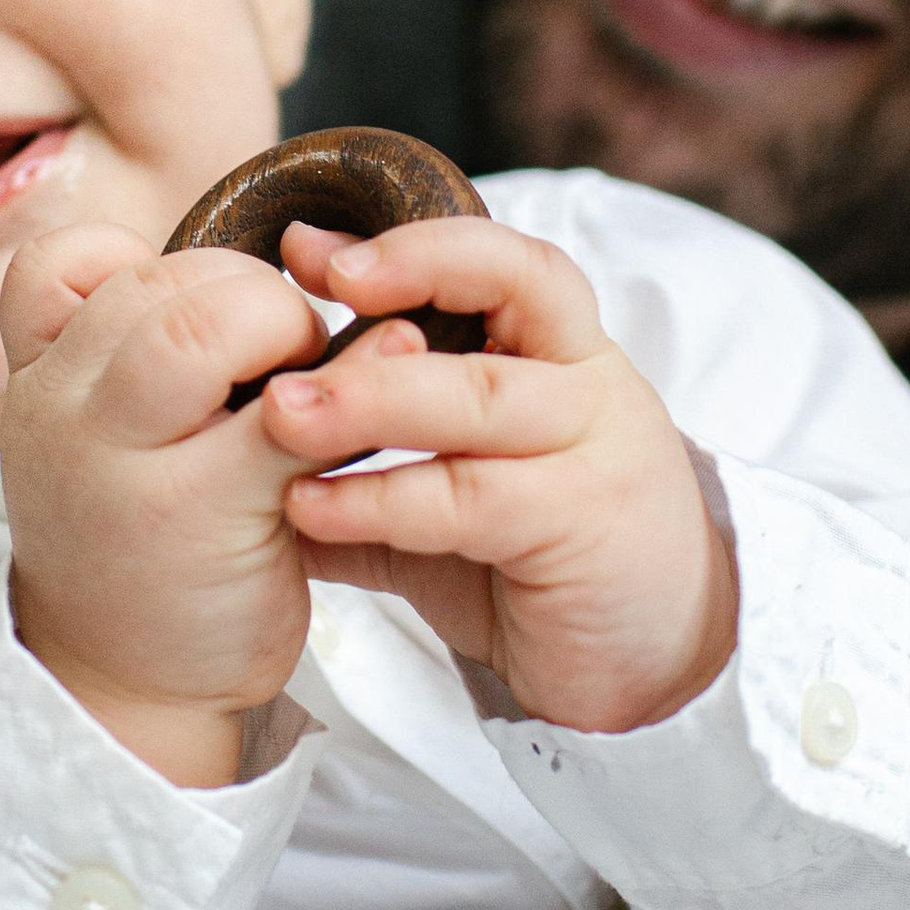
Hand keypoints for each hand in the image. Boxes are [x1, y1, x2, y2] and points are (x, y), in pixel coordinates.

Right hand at [0, 225, 327, 783]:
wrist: (123, 683)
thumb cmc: (137, 540)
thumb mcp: (99, 432)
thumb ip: (139, 348)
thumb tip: (278, 257)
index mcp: (38, 381)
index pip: (63, 263)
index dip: (159, 266)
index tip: (211, 313)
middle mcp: (63, 413)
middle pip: (160, 284)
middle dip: (251, 294)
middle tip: (292, 349)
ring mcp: (125, 465)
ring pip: (206, 327)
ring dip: (286, 326)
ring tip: (319, 377)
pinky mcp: (203, 514)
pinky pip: (286, 417)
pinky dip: (353, 383)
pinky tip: (396, 373)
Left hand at [257, 218, 735, 733]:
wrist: (658, 663)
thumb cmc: (547, 565)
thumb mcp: (455, 499)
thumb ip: (373, 466)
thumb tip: (251, 443)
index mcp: (565, 354)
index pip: (505, 261)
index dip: (411, 246)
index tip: (307, 249)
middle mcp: (591, 384)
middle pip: (503, 295)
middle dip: (393, 285)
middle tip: (284, 306)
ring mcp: (597, 452)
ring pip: (479, 397)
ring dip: (368, 397)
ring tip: (276, 413)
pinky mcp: (585, 528)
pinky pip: (469, 499)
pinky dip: (379, 499)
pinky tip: (310, 508)